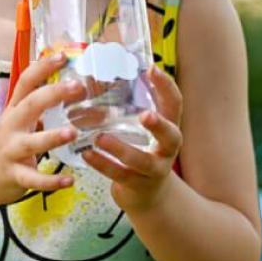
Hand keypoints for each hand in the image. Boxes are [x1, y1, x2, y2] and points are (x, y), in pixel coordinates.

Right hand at [0, 54, 88, 206]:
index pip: (26, 82)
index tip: (62, 56)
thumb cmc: (4, 146)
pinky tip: (69, 180)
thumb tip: (67, 88)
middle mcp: (11, 127)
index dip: (42, 68)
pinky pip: (34, 179)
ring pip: (31, 143)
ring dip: (52, 137)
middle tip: (77, 87)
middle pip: (30, 105)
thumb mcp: (15, 122)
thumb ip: (37, 107)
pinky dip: (51, 181)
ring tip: (73, 133)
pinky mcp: (14, 175)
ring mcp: (11, 151)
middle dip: (53, 94)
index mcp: (14, 111)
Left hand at [82, 65, 183, 212]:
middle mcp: (167, 148)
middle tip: (145, 115)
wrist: (147, 194)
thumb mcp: (139, 127)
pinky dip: (102, 164)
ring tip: (100, 137)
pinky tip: (87, 153)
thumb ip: (127, 105)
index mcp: (169, 126)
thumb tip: (99, 67)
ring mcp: (155, 169)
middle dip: (159, 125)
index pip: (174, 103)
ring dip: (121, 149)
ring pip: (142, 160)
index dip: (166, 87)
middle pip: (171, 135)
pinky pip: (120, 175)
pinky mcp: (137, 185)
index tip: (152, 69)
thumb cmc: (139, 148)